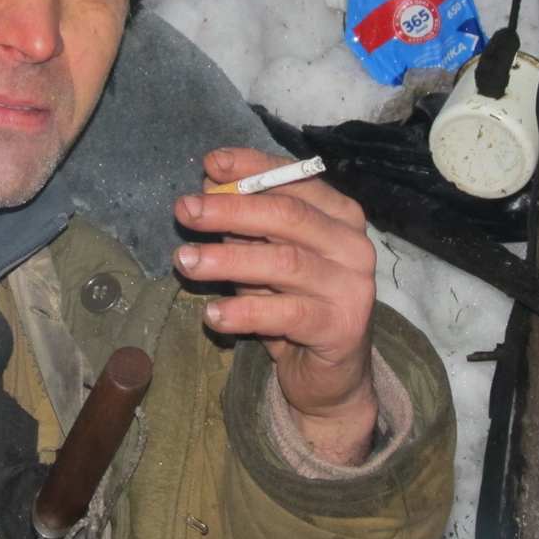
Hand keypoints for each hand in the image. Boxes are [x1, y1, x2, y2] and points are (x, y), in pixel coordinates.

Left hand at [173, 147, 379, 464]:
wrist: (330, 375)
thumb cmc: (293, 303)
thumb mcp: (266, 256)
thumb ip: (245, 223)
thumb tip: (207, 185)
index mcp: (340, 215)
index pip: (294, 180)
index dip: (251, 168)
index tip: (209, 164)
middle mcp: (353, 245)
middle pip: (287, 216)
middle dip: (230, 210)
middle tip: (185, 211)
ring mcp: (352, 286)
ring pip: (284, 262)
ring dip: (228, 259)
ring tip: (185, 261)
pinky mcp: (342, 327)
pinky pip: (286, 314)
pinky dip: (244, 312)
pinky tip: (212, 315)